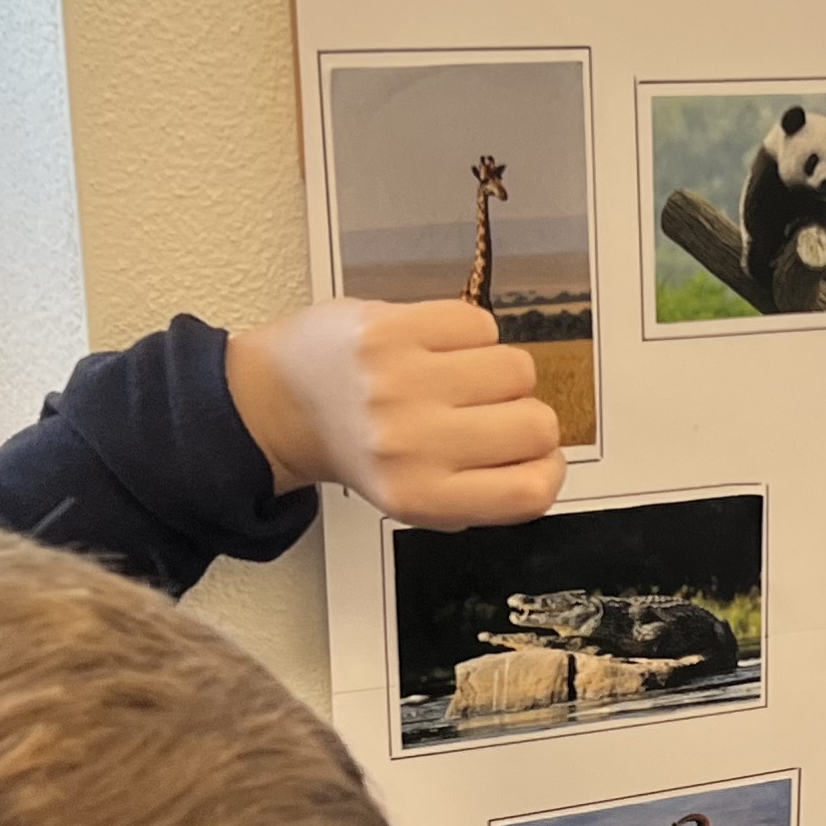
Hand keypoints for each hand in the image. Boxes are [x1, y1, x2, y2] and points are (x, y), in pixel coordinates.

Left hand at [226, 299, 565, 530]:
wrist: (277, 403)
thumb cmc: (357, 450)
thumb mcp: (415, 500)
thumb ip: (481, 492)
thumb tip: (545, 460)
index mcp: (422, 496)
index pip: (531, 490)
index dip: (549, 470)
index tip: (536, 458)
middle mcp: (413, 443)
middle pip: (536, 425)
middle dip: (526, 418)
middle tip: (490, 414)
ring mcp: (403, 381)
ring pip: (518, 369)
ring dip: (500, 374)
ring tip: (460, 379)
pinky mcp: (393, 328)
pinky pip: (481, 324)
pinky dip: (470, 335)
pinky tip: (440, 349)